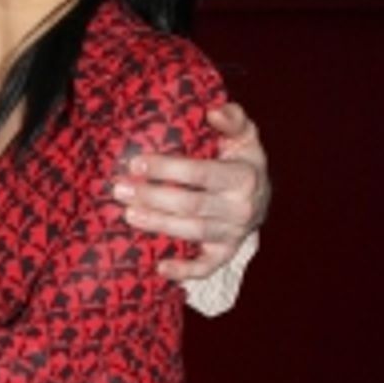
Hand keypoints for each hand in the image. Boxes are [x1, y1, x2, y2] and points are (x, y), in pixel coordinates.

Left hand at [112, 101, 269, 282]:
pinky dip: (185, 271)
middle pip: (191, 205)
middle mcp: (241, 207)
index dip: (167, 170)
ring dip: (158, 224)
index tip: (137, 164)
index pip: (201, 174)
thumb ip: (232, 119)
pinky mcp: (225, 252)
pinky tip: (160, 268)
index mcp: (243, 176)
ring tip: (129, 214)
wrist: (263, 196)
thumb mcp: (244, 136)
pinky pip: (207, 267)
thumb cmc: (243, 160)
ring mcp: (233, 233)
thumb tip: (214, 111)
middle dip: (152, 197)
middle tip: (120, 189)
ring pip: (192, 232)